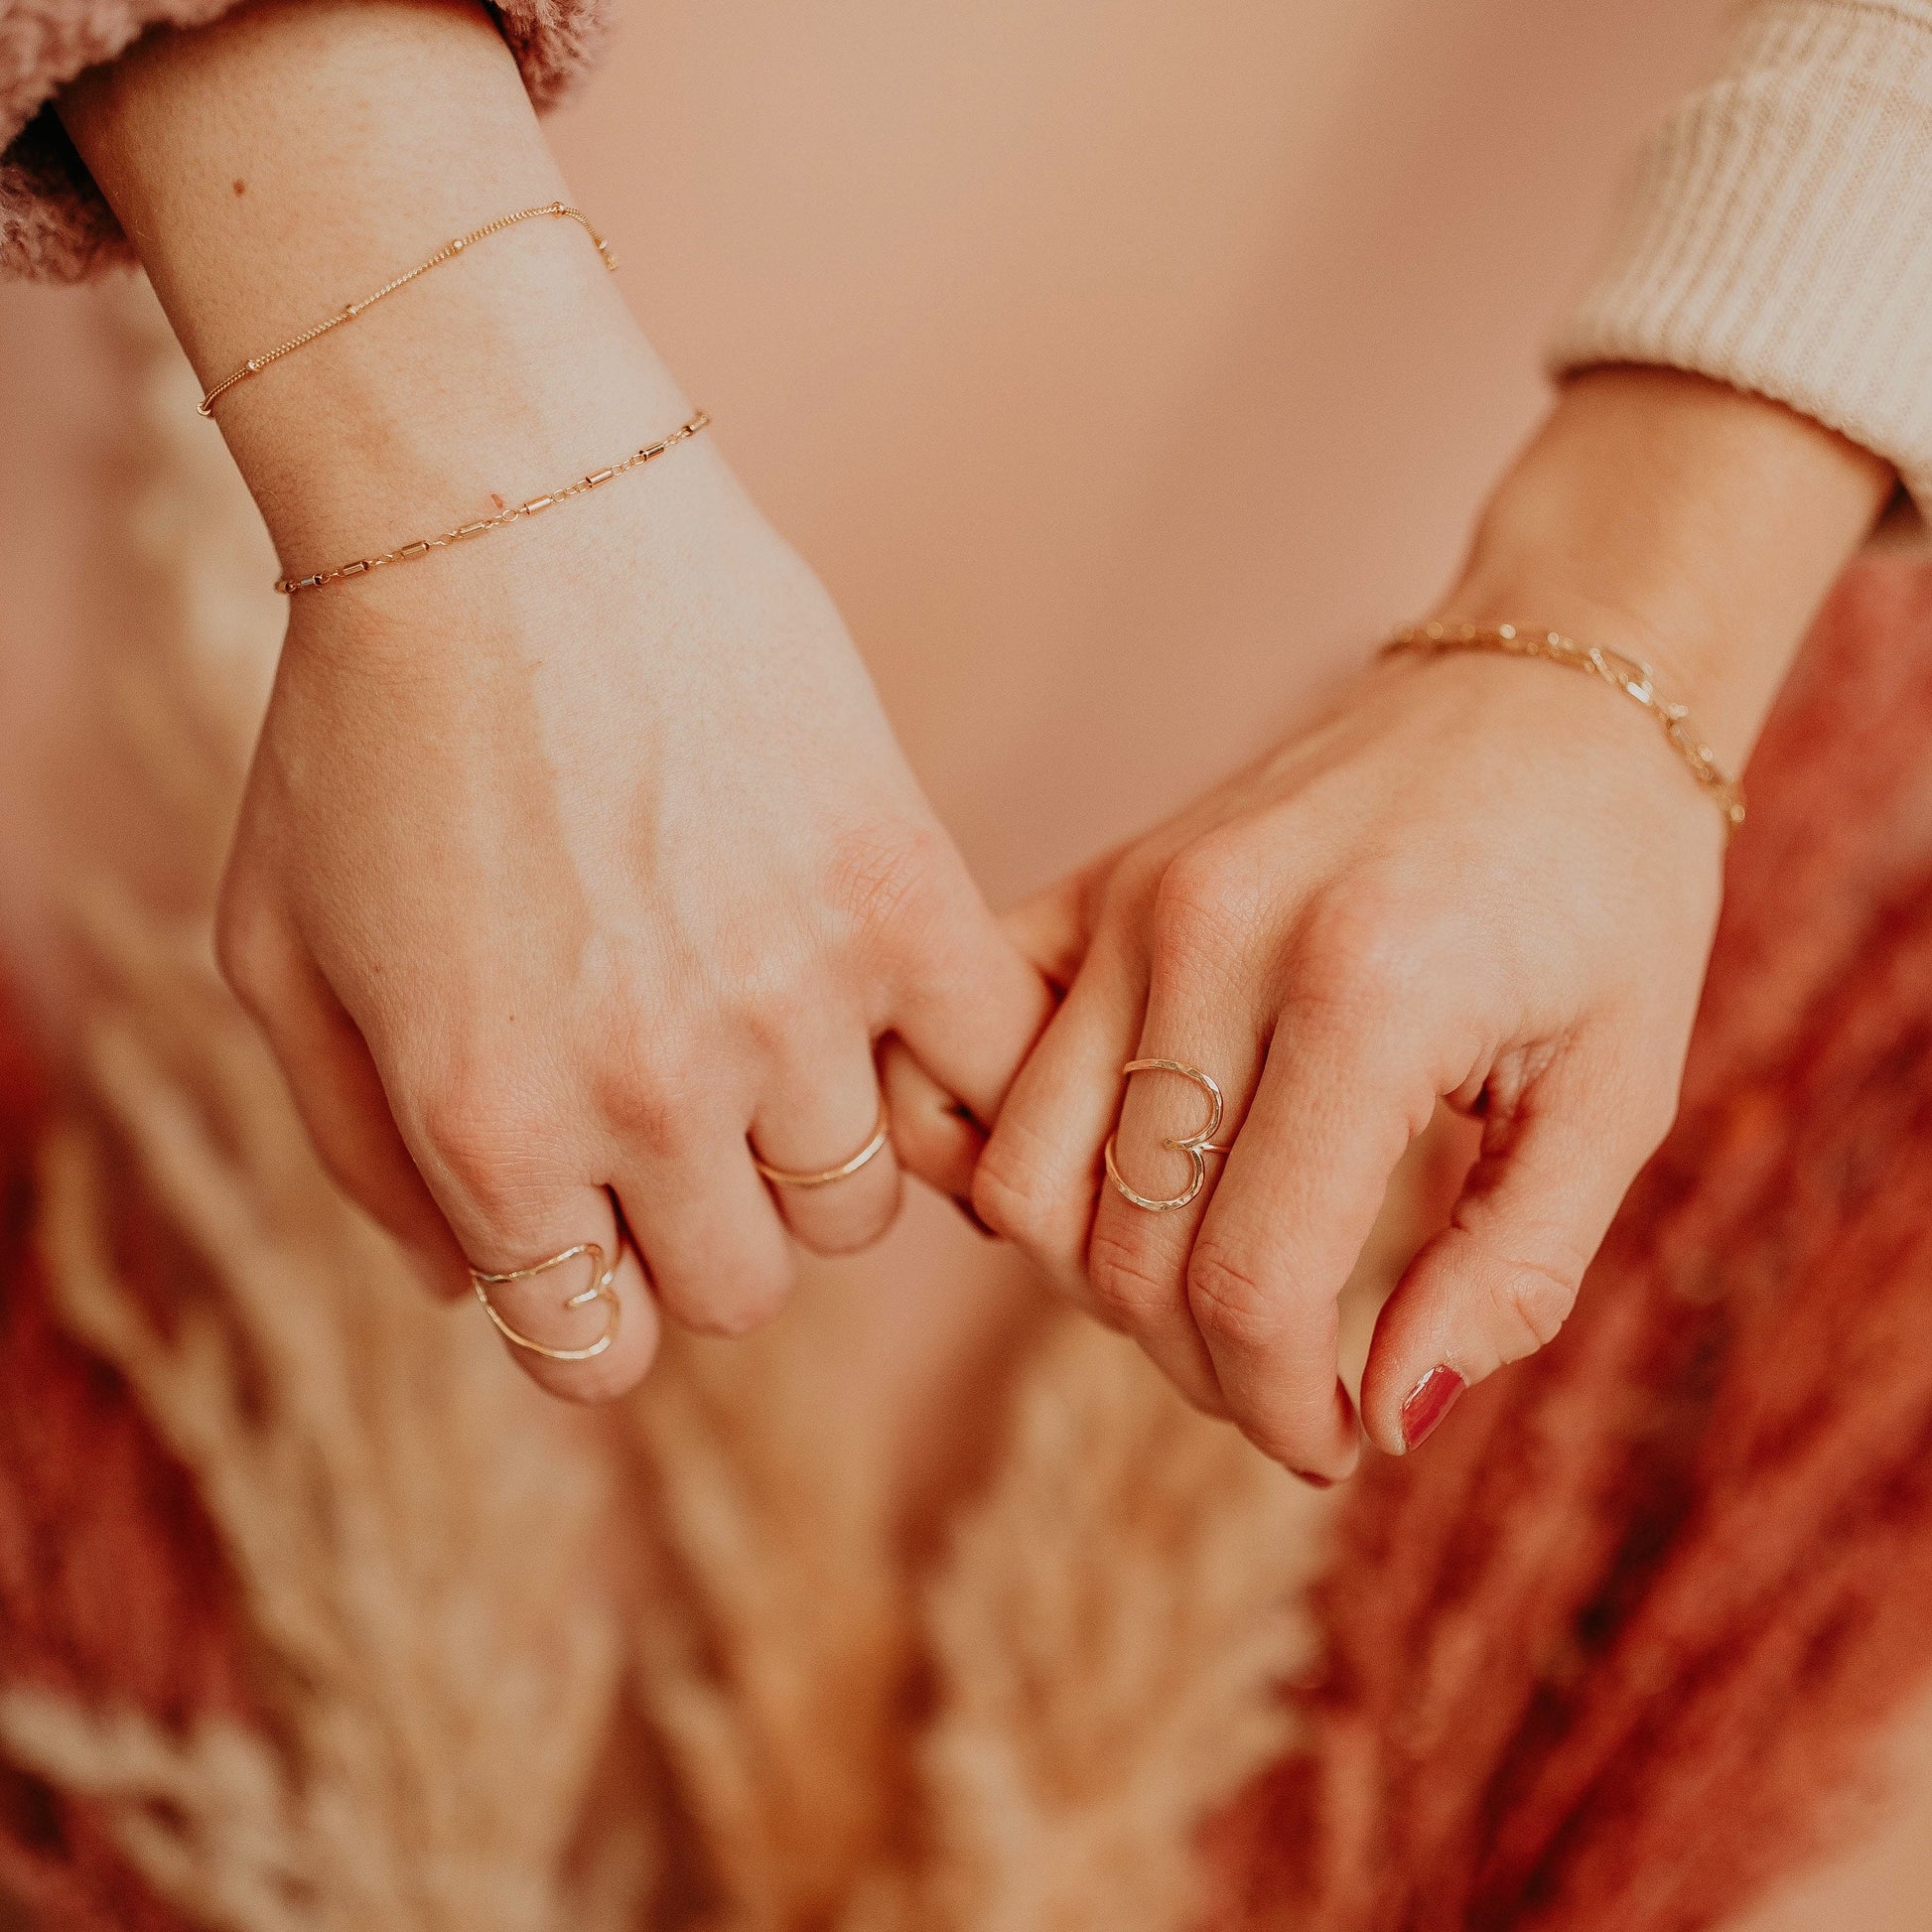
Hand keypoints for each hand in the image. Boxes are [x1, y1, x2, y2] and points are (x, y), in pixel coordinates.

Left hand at [219, 430, 1047, 1401]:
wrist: (504, 515)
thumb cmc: (367, 727)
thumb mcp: (281, 955)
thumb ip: (364, 1156)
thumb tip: (473, 1287)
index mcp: (491, 1128)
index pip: (594, 1350)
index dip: (599, 1306)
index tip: (609, 1233)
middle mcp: (650, 1091)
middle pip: (743, 1288)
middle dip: (707, 1230)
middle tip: (689, 1124)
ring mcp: (792, 998)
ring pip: (864, 1206)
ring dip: (820, 1155)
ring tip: (784, 1048)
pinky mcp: (901, 893)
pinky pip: (995, 1073)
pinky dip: (973, 1086)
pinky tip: (919, 1038)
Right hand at [971, 642, 1720, 1476]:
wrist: (1544, 694)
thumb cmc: (1604, 892)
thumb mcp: (1620, 1094)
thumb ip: (1509, 1274)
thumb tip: (1383, 1422)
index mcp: (1366, 991)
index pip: (1249, 1282)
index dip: (1281, 1407)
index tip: (1333, 1437)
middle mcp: (1216, 936)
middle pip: (1120, 1250)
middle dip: (1200, 1368)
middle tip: (1287, 1381)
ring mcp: (1132, 902)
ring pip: (1022, 1180)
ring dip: (1100, 1283)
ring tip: (1205, 1291)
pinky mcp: (1091, 886)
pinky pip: (967, 1056)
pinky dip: (994, 1153)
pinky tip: (1097, 1189)